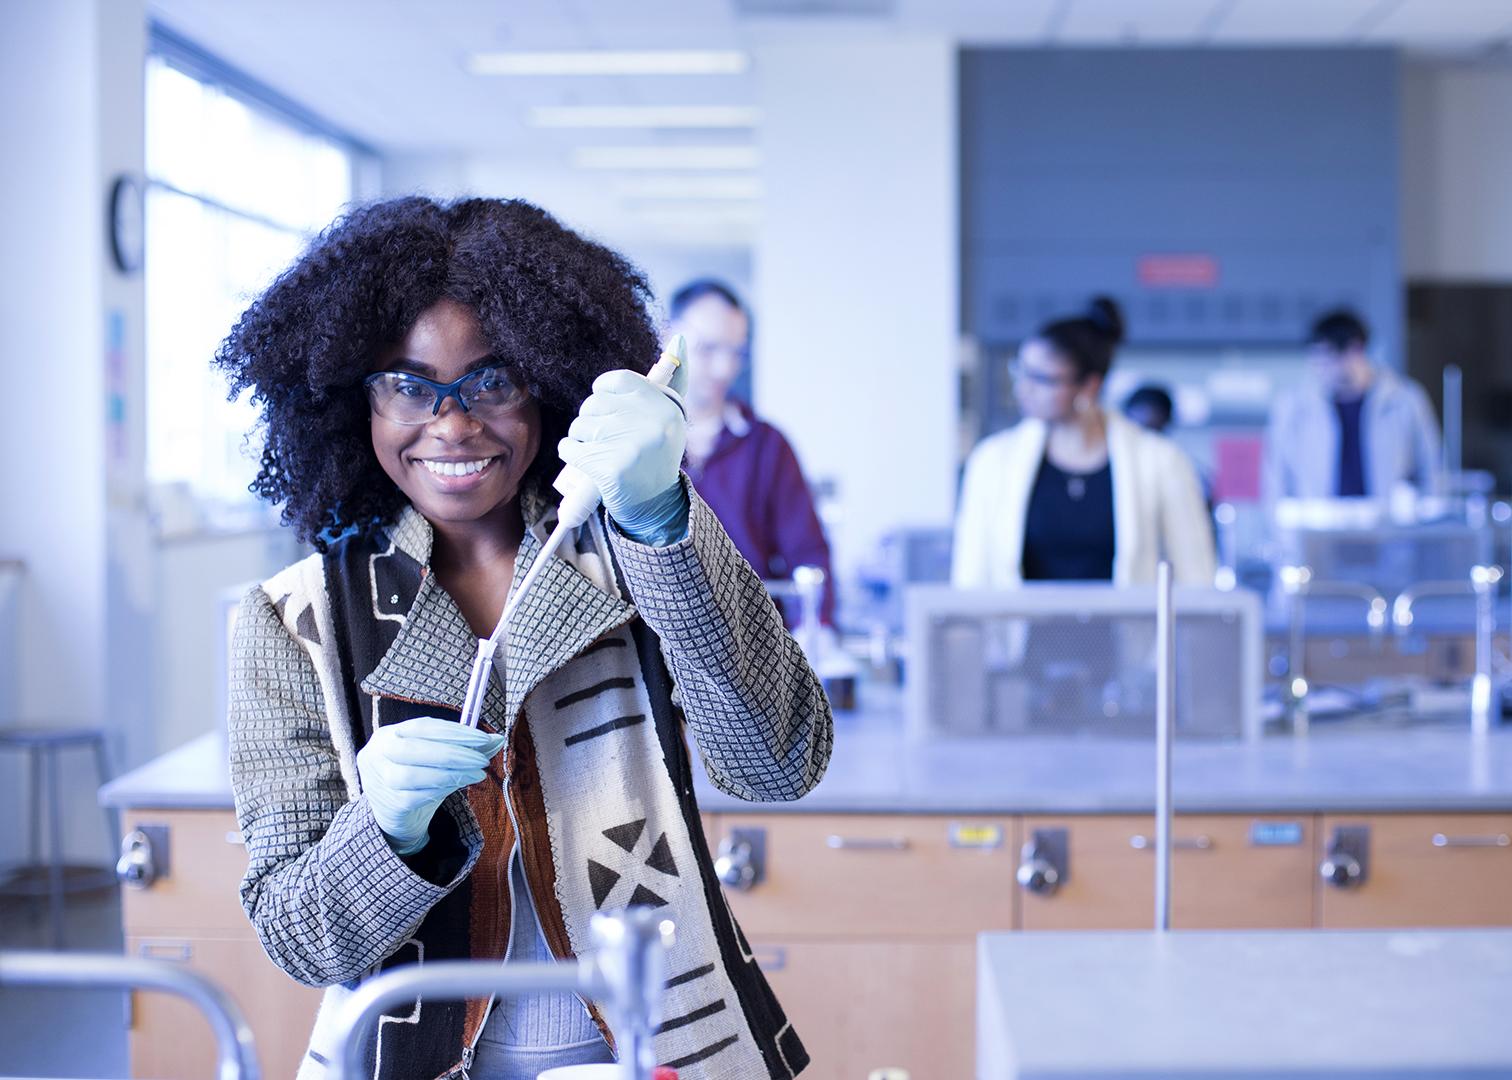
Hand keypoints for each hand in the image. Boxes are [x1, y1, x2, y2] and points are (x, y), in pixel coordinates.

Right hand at [356, 716, 504, 854]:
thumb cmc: (419, 778)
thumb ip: (466, 747)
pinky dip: (440, 790)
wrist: (393, 816)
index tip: (484, 738)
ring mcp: (380, 780)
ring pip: (413, 775)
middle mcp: (378, 754)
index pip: (422, 727)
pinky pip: (415, 797)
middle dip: (453, 753)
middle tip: (483, 760)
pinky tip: (459, 786)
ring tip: (477, 774)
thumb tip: (498, 739)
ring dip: (450, 774)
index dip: (454, 731)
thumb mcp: (439, 759)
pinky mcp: (389, 805)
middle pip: (414, 749)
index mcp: (390, 734)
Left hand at [558, 367, 689, 543]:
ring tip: (602, 453)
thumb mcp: (668, 418)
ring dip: (582, 440)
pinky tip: (589, 465)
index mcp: (665, 406)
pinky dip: (572, 456)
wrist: (655, 506)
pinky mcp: (609, 469)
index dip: (602, 393)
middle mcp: (650, 423)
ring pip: (579, 426)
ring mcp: (629, 446)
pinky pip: (569, 448)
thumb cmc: (656, 456)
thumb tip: (681, 338)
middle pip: (593, 404)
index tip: (606, 407)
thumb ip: (672, 379)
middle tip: (609, 440)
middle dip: (592, 422)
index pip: (615, 381)